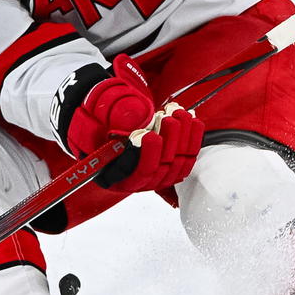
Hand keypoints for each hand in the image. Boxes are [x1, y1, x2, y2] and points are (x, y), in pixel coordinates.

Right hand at [56, 56, 203, 192]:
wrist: (115, 120)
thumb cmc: (104, 122)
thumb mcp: (101, 119)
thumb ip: (116, 118)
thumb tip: (135, 120)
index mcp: (116, 176)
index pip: (137, 172)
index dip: (147, 155)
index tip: (149, 134)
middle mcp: (138, 181)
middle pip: (161, 167)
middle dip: (169, 139)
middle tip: (168, 117)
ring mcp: (158, 177)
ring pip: (178, 163)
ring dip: (183, 136)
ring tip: (179, 113)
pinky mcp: (173, 168)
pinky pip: (189, 157)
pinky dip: (193, 137)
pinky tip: (193, 120)